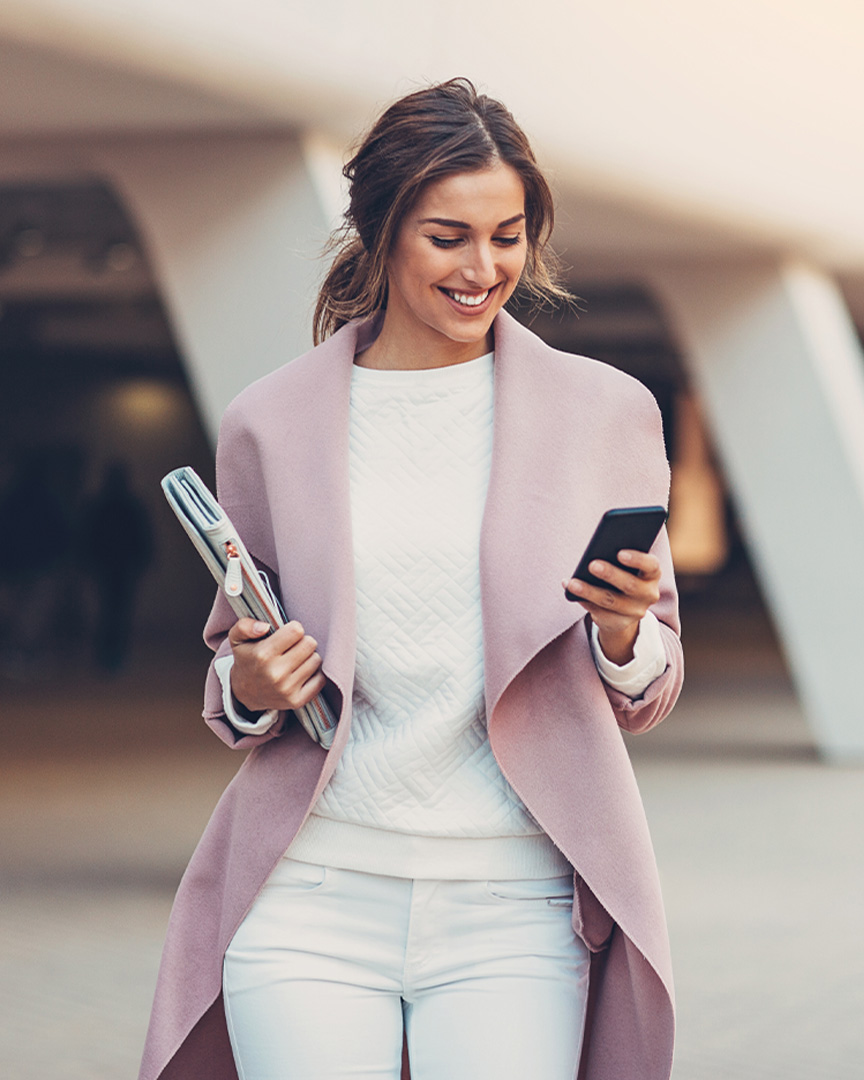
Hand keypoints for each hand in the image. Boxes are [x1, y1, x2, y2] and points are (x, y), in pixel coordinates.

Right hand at [228, 618, 325, 712]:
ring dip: (308, 658)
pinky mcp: (297, 701)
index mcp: (263, 655)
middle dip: (302, 642)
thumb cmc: (247, 660)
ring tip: (295, 661)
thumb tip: (264, 626)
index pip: (297, 631)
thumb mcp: (237, 639)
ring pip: (316, 660)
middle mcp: (276, 673)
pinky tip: (301, 673)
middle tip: (292, 648)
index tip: (286, 635)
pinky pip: (320, 679)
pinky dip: (314, 674)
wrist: (245, 693)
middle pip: (310, 644)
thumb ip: (245, 626)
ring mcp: (287, 689)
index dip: (293, 629)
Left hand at [563, 550, 661, 664]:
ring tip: (573, 583)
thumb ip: (617, 557)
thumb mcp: (625, 566)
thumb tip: (595, 552)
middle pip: (630, 585)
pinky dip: (583, 601)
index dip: (637, 560)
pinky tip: (571, 592)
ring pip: (611, 601)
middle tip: (592, 564)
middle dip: (610, 574)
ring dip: (590, 591)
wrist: (623, 608)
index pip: (651, 566)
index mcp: (652, 575)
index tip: (620, 553)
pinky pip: (599, 613)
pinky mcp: (619, 623)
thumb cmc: (622, 574)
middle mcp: (648, 594)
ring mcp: (635, 611)